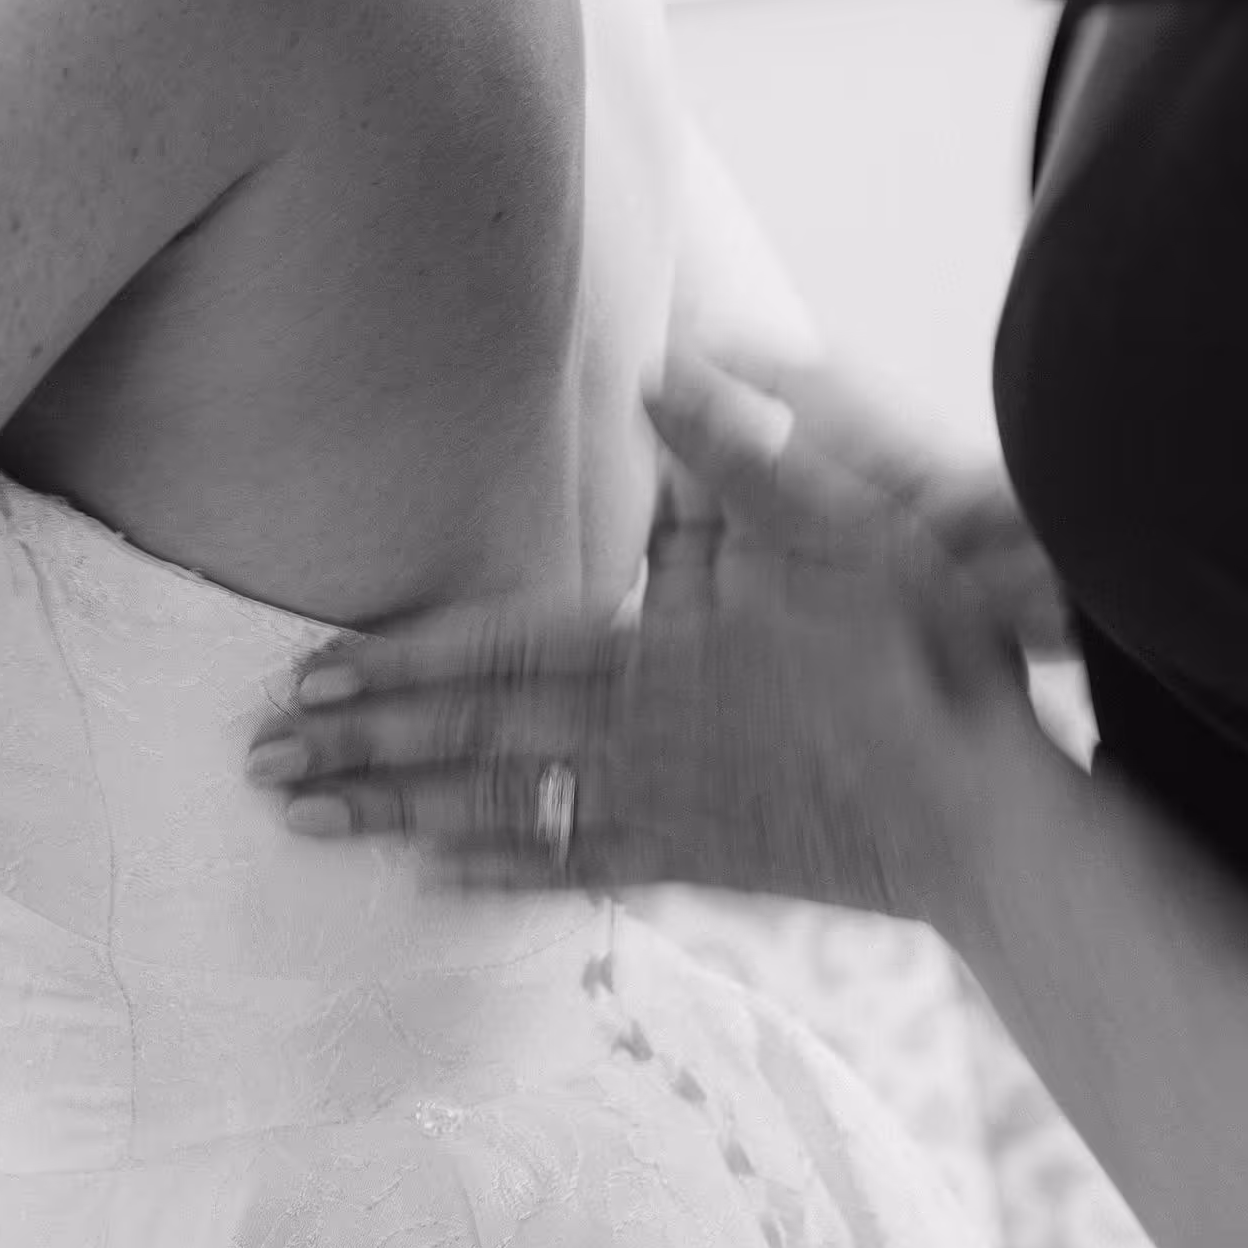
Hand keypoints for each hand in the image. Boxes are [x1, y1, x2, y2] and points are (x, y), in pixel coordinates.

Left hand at [247, 345, 1030, 918]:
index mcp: (658, 648)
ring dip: (400, 814)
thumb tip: (659, 366)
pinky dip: (497, 875)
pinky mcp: (700, 863)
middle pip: (473, 740)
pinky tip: (437, 881)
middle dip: (364, 747)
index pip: (497, 649)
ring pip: (503, 812)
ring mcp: (663, 809)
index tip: (308, 673)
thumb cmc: (923, 658)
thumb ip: (741, 453)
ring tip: (313, 822)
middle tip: (263, 760)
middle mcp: (639, 736)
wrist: (984, 815)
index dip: (398, 662)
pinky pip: (575, 870)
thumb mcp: (847, 524)